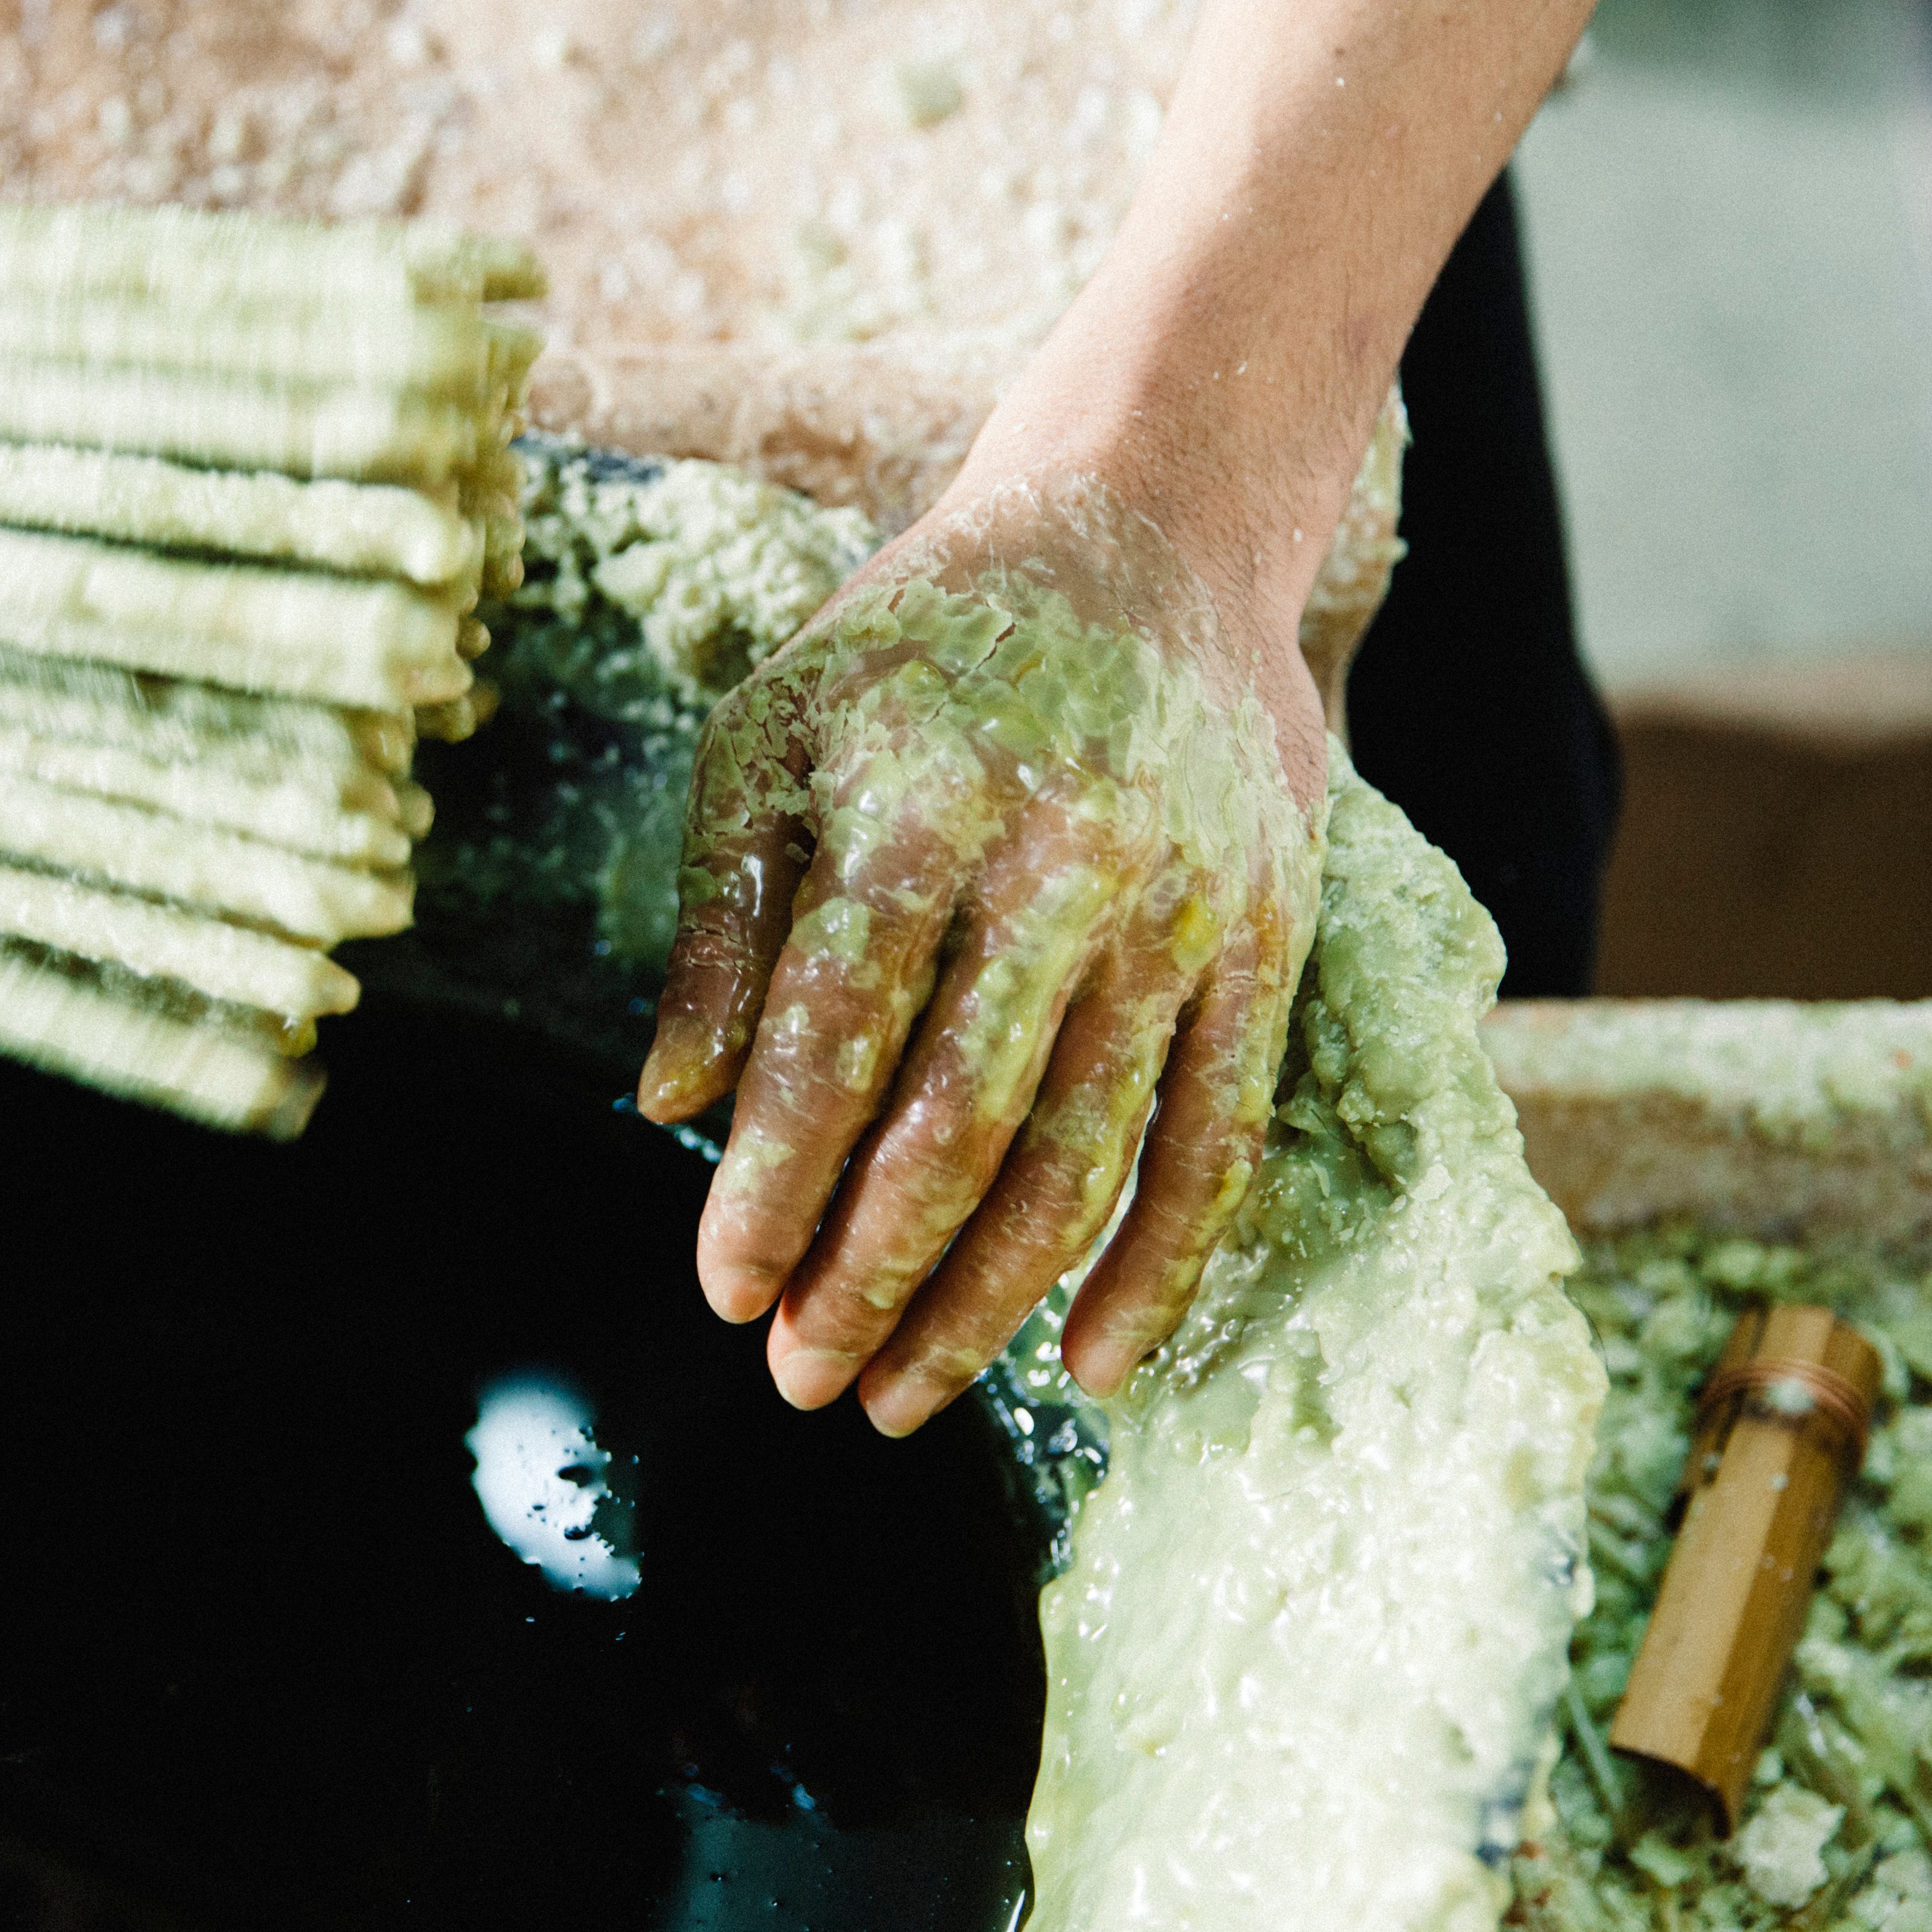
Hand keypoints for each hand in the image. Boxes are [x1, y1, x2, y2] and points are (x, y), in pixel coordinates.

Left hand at [636, 454, 1327, 1429]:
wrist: (1147, 535)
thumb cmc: (922, 650)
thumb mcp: (778, 738)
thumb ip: (722, 925)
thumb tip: (665, 1109)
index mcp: (921, 806)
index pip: (833, 1039)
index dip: (774, 1183)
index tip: (723, 1293)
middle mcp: (1063, 863)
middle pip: (958, 1124)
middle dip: (870, 1275)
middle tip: (800, 1381)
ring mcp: (1180, 910)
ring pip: (1084, 1157)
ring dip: (989, 1301)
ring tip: (903, 1396)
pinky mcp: (1266, 943)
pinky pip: (1216, 1140)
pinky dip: (1158, 1268)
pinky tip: (1093, 1367)